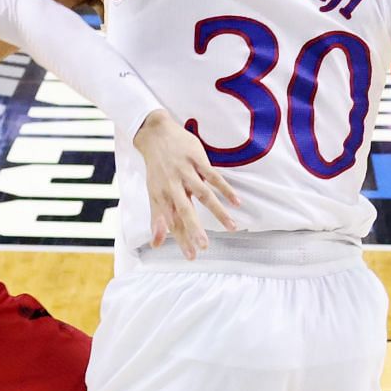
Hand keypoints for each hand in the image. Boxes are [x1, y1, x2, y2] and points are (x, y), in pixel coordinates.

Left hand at [132, 110, 239, 258]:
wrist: (155, 134)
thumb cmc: (157, 169)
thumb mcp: (153, 193)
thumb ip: (157, 219)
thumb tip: (156, 244)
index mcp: (162, 195)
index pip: (172, 221)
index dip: (181, 239)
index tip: (191, 256)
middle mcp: (173, 185)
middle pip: (184, 209)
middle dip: (194, 228)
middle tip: (204, 246)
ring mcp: (185, 171)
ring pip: (203, 194)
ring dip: (217, 211)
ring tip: (231, 228)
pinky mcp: (196, 159)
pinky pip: (213, 176)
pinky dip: (225, 189)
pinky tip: (236, 202)